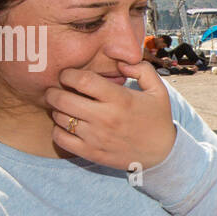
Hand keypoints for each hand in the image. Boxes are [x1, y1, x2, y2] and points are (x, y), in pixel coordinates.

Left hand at [44, 60, 176, 169]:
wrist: (162, 154)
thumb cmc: (157, 118)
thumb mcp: (158, 89)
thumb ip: (141, 69)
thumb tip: (119, 61)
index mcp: (120, 99)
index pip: (83, 80)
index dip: (68, 74)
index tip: (68, 75)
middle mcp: (106, 118)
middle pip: (63, 99)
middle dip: (54, 91)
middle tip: (56, 89)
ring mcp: (97, 138)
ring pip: (60, 118)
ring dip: (57, 110)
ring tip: (64, 107)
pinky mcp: (91, 153)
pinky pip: (61, 139)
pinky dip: (58, 130)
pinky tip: (67, 125)